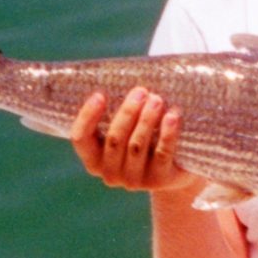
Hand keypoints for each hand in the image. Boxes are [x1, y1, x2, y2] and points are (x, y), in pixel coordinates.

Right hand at [70, 88, 200, 191]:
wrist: (177, 168)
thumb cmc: (145, 137)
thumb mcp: (127, 127)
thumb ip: (117, 111)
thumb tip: (117, 77)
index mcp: (94, 160)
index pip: (80, 139)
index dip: (87, 117)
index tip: (100, 95)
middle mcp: (110, 174)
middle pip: (114, 140)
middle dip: (127, 112)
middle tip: (141, 91)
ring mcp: (134, 180)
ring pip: (136, 146)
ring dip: (146, 119)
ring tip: (157, 99)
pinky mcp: (159, 180)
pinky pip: (162, 153)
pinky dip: (167, 133)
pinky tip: (172, 116)